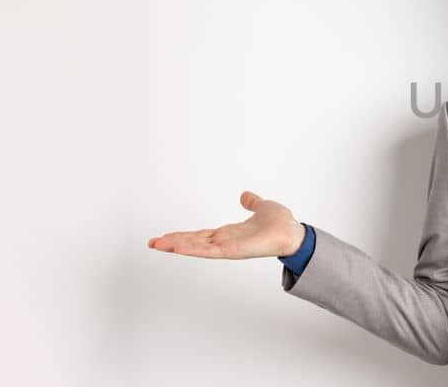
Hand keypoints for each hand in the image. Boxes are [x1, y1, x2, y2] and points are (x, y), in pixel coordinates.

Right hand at [147, 191, 306, 258]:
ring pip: (197, 247)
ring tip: (157, 244)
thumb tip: (245, 195)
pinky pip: (209, 251)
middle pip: (194, 242)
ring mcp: (228, 248)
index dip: (183, 235)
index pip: (200, 235)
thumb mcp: (262, 207)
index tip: (166, 235)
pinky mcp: (233, 251)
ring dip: (176, 245)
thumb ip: (252, 203)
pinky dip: (192, 249)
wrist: (294, 233)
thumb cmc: (281, 223)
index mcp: (229, 233)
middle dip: (173, 242)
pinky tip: (177, 247)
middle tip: (153, 242)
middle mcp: (225, 242)